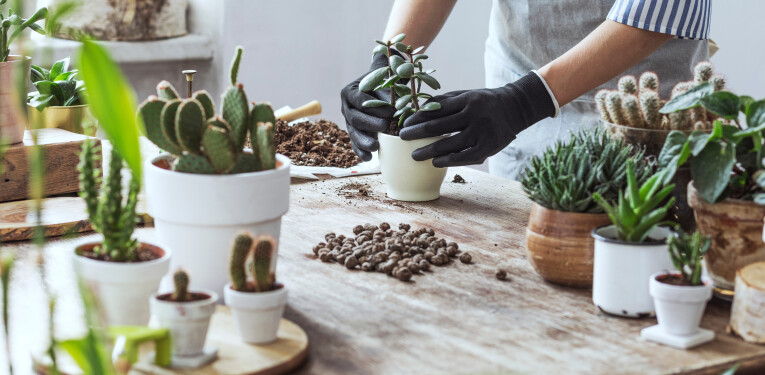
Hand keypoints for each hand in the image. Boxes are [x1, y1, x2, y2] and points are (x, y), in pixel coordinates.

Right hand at [340, 53, 395, 160]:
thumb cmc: (383, 83)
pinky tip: (368, 158)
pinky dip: (360, 151)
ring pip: (353, 132)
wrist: (378, 88)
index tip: (391, 111)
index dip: (375, 107)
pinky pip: (354, 143)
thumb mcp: (385, 82)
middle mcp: (346, 107)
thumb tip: (396, 99)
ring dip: (363, 141)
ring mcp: (348, 121)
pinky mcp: (353, 132)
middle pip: (355, 118)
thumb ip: (388, 88)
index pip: (360, 100)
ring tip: (375, 147)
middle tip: (384, 127)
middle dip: (370, 124)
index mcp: (350, 92)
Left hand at [399, 72, 556, 166]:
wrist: (514, 108)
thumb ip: (444, 102)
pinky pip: (465, 157)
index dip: (418, 117)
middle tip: (402, 138)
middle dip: (417, 133)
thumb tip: (418, 111)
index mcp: (467, 99)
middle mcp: (475, 115)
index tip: (404, 124)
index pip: (436, 109)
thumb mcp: (465, 95)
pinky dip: (449, 161)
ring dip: (429, 151)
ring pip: (450, 144)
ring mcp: (483, 132)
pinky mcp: (489, 147)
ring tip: (415, 155)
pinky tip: (436, 163)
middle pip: (439, 127)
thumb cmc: (483, 102)